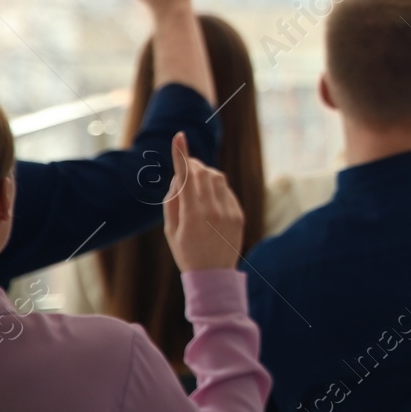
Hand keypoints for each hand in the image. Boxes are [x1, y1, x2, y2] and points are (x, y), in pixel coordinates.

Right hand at [163, 132, 245, 271]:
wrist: (214, 275)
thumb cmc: (186, 252)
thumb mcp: (171, 230)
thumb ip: (172, 201)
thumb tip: (178, 177)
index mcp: (192, 213)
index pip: (186, 176)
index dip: (181, 154)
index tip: (179, 136)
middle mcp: (213, 209)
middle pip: (202, 172)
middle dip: (193, 164)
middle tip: (186, 165)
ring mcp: (229, 211)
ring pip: (217, 178)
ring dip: (205, 174)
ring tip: (196, 185)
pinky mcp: (239, 214)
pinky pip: (227, 191)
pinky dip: (216, 188)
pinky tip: (209, 200)